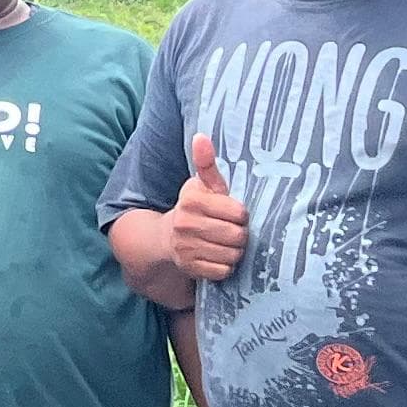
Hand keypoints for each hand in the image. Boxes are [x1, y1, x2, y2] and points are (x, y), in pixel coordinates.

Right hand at [165, 134, 250, 283]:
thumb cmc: (195, 209)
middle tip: (232, 231)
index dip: (241, 215)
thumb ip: (206, 164)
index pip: (239, 213)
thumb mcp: (202, 186)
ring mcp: (186, 247)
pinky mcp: (190, 268)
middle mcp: (185, 223)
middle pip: (238, 236)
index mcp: (191, 200)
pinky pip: (224, 271)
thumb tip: (201, 136)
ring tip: (226, 244)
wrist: (166, 238)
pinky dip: (225, 267)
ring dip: (234, 252)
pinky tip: (217, 257)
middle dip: (241, 235)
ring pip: (233, 255)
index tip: (233, 214)